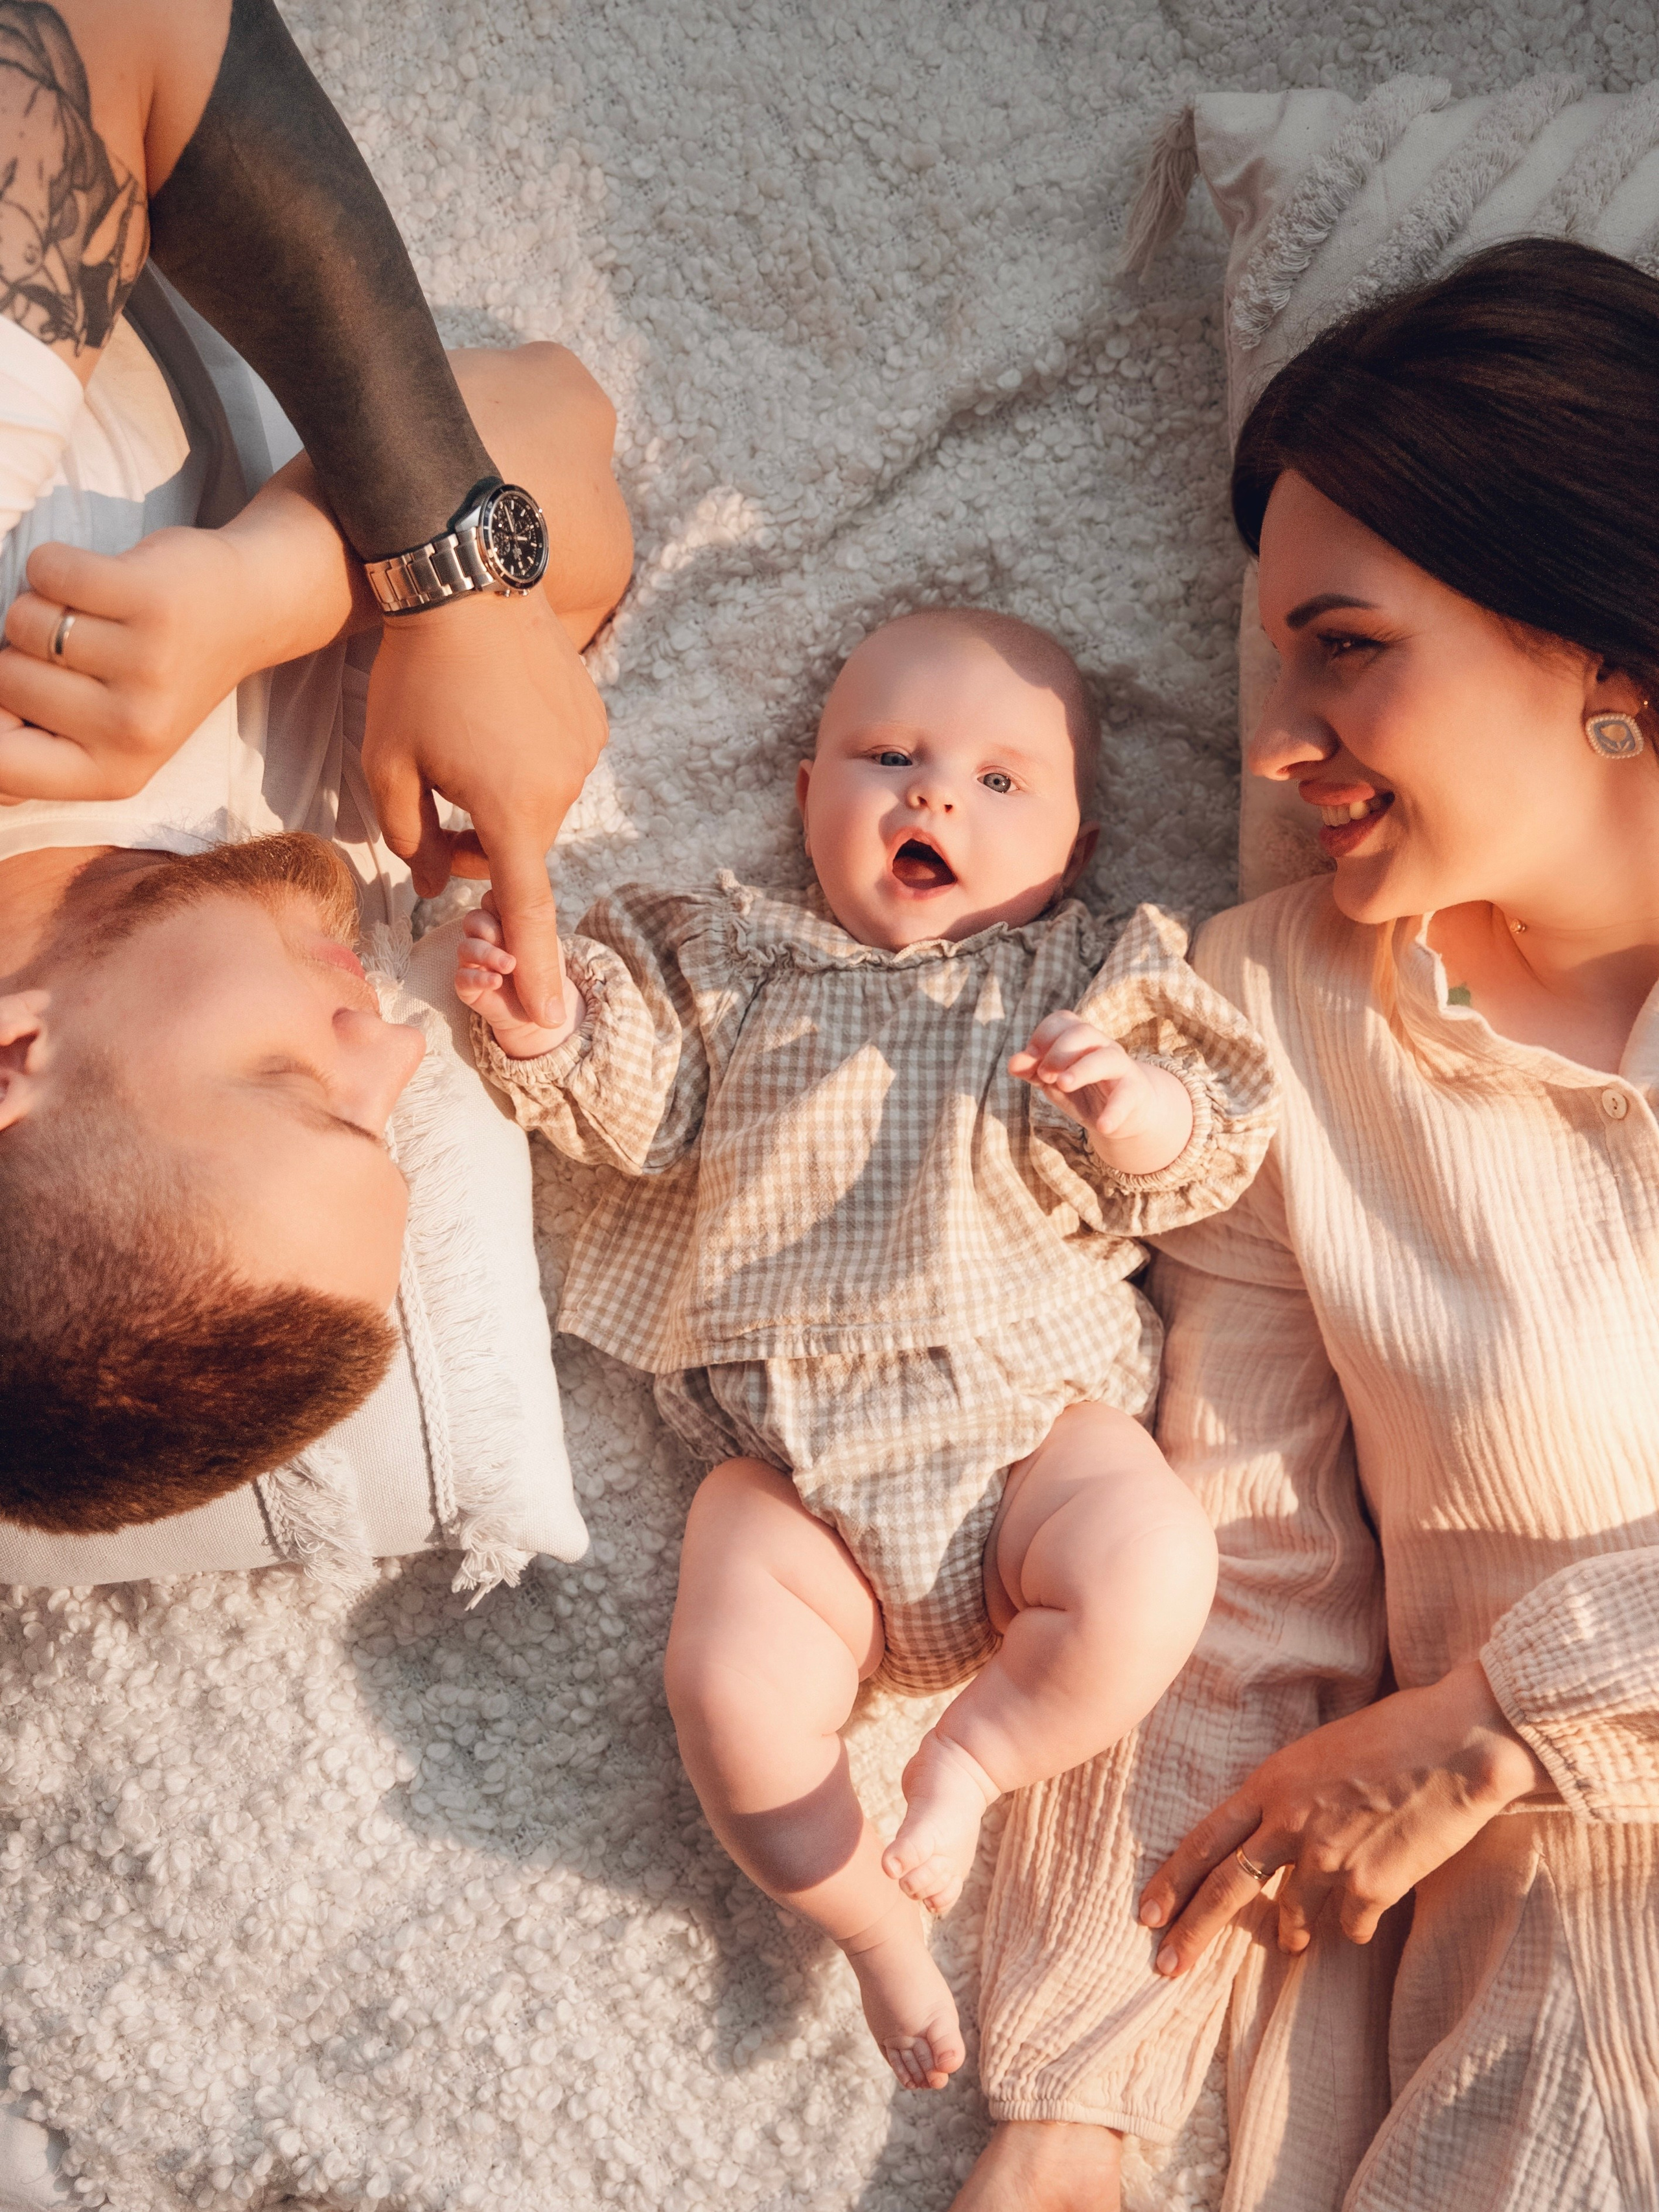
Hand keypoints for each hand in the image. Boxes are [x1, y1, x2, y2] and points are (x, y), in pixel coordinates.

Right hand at [0, 530, 263, 803]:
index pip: (1, 766)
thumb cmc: (154, 671)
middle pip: (3, 676)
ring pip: (21, 619)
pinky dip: (56, 563)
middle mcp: (132, 731)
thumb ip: (44, 754)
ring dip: (43, 604)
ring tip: (96, 617)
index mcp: (113, 774)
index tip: (18, 696)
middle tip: (84, 650)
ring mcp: (147, 667)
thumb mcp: (109, 736)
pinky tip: (100, 581)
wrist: (247, 611)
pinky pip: (47, 569)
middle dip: (23, 652)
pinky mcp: (153, 602)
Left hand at [364, 588, 607, 1030]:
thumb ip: (407, 838)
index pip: (525, 907)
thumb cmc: (413, 676)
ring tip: (461, 741)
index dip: (535, 966)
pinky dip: (523, 760)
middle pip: (518, 849)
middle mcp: (560, 787)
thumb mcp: (385, 764)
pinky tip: (493, 715)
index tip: (549, 1016)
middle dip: (477, 845)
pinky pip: (555, 765)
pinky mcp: (592, 719)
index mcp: (508, 808)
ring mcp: (584, 752)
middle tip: (431, 801)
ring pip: (536, 808)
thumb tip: (436, 880)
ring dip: (500, 801)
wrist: (464, 578)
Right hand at [454, 895, 582, 1059]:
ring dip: (487, 953)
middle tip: (509, 938)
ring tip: (510, 964)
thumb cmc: (541, 974)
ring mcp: (473, 962)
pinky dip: (479, 978)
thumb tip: (535, 952)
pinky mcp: (467, 986)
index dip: (499, 905)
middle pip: (473, 920)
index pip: (490, 901)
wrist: (537, 1009)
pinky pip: (462, 978)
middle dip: (489, 926)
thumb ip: (540, 943)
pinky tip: (497, 981)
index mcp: (501, 923)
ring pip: (465, 947)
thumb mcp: (548, 953)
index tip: (516, 915)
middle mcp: (482, 940)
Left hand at [1009, 1009, 1193, 1177]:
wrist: (1126, 1114)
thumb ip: (1034, 1071)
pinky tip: (1102, 1126)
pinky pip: (1126, 1097)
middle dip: (1059, 1051)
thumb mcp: (1055, 1082)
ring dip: (1082, 1069)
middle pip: (1083, 1032)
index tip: (1030, 1057)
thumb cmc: (1085, 1091)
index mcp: (1081, 1038)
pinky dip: (1114, 1112)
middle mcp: (1102, 1046)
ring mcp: (1121, 1067)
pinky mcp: (1135, 1092)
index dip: (1043, 1035)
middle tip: (1044, 1075)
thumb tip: (1012, 1063)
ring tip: (1062, 1084)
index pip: (1063, 1020)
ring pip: (1106, 1058)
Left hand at [1138, 1660, 1549, 1974]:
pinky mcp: (1375, 1885)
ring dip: (1291, 1932)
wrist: (1460, 1739)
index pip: (1205, 1839)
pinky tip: (1359, 1923)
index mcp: (1272, 1782)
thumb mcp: (1321, 1750)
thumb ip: (1291, 1793)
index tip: (1147, 1912)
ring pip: (1293, 1915)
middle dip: (1193, 1931)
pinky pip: (1350, 1925)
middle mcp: (1291, 1822)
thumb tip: (1275, 1830)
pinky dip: (1352, 1927)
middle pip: (1227, 1887)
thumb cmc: (1396, 1730)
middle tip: (1166, 1965)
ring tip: (1291, 1944)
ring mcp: (1331, 1858)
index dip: (1173, 1878)